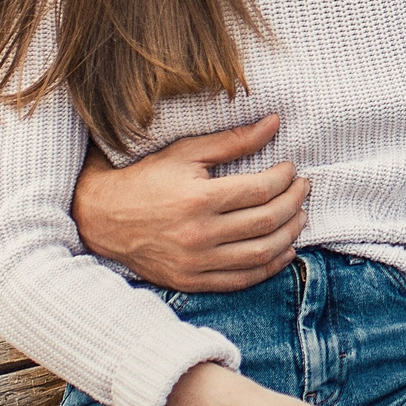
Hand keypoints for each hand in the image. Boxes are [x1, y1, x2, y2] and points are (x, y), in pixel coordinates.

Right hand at [72, 117, 307, 292]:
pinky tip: (284, 251)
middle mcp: (199, 234)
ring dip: (290, 235)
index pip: (260, 190)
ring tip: (300, 216)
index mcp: (198, 198)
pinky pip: (242, 280)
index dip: (284, 179)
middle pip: (266, 221)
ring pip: (261, 253)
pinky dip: (270, 267)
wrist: (101, 218)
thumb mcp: (185, 152)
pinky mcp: (192, 281)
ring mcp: (196, 262)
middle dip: (294, 203)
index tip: (291, 169)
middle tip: (303, 188)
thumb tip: (273, 123)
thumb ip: (232, 141)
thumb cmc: (145, 179)